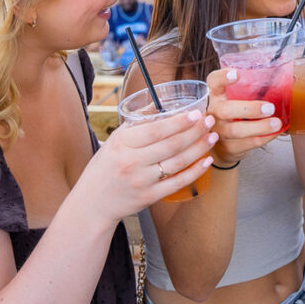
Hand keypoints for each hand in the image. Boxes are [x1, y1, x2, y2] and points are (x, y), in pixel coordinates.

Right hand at [75, 109, 216, 230]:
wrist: (92, 202)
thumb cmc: (106, 166)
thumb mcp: (115, 140)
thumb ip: (137, 122)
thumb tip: (161, 101)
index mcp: (122, 143)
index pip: (155, 130)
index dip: (178, 122)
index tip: (195, 113)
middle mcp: (131, 162)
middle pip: (171, 145)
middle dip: (195, 132)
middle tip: (210, 121)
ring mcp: (141, 181)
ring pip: (177, 163)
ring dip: (199, 148)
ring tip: (212, 137)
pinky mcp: (149, 197)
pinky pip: (177, 183)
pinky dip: (195, 172)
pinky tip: (206, 161)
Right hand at [206, 68, 281, 166]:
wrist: (220, 145)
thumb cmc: (233, 115)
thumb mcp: (234, 100)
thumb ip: (248, 91)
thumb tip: (284, 80)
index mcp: (216, 95)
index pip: (214, 82)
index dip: (223, 77)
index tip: (236, 74)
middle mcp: (213, 112)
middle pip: (226, 110)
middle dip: (249, 109)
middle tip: (269, 108)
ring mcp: (218, 131)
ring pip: (236, 130)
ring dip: (259, 127)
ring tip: (276, 123)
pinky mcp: (228, 147)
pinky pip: (246, 143)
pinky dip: (263, 138)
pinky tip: (274, 133)